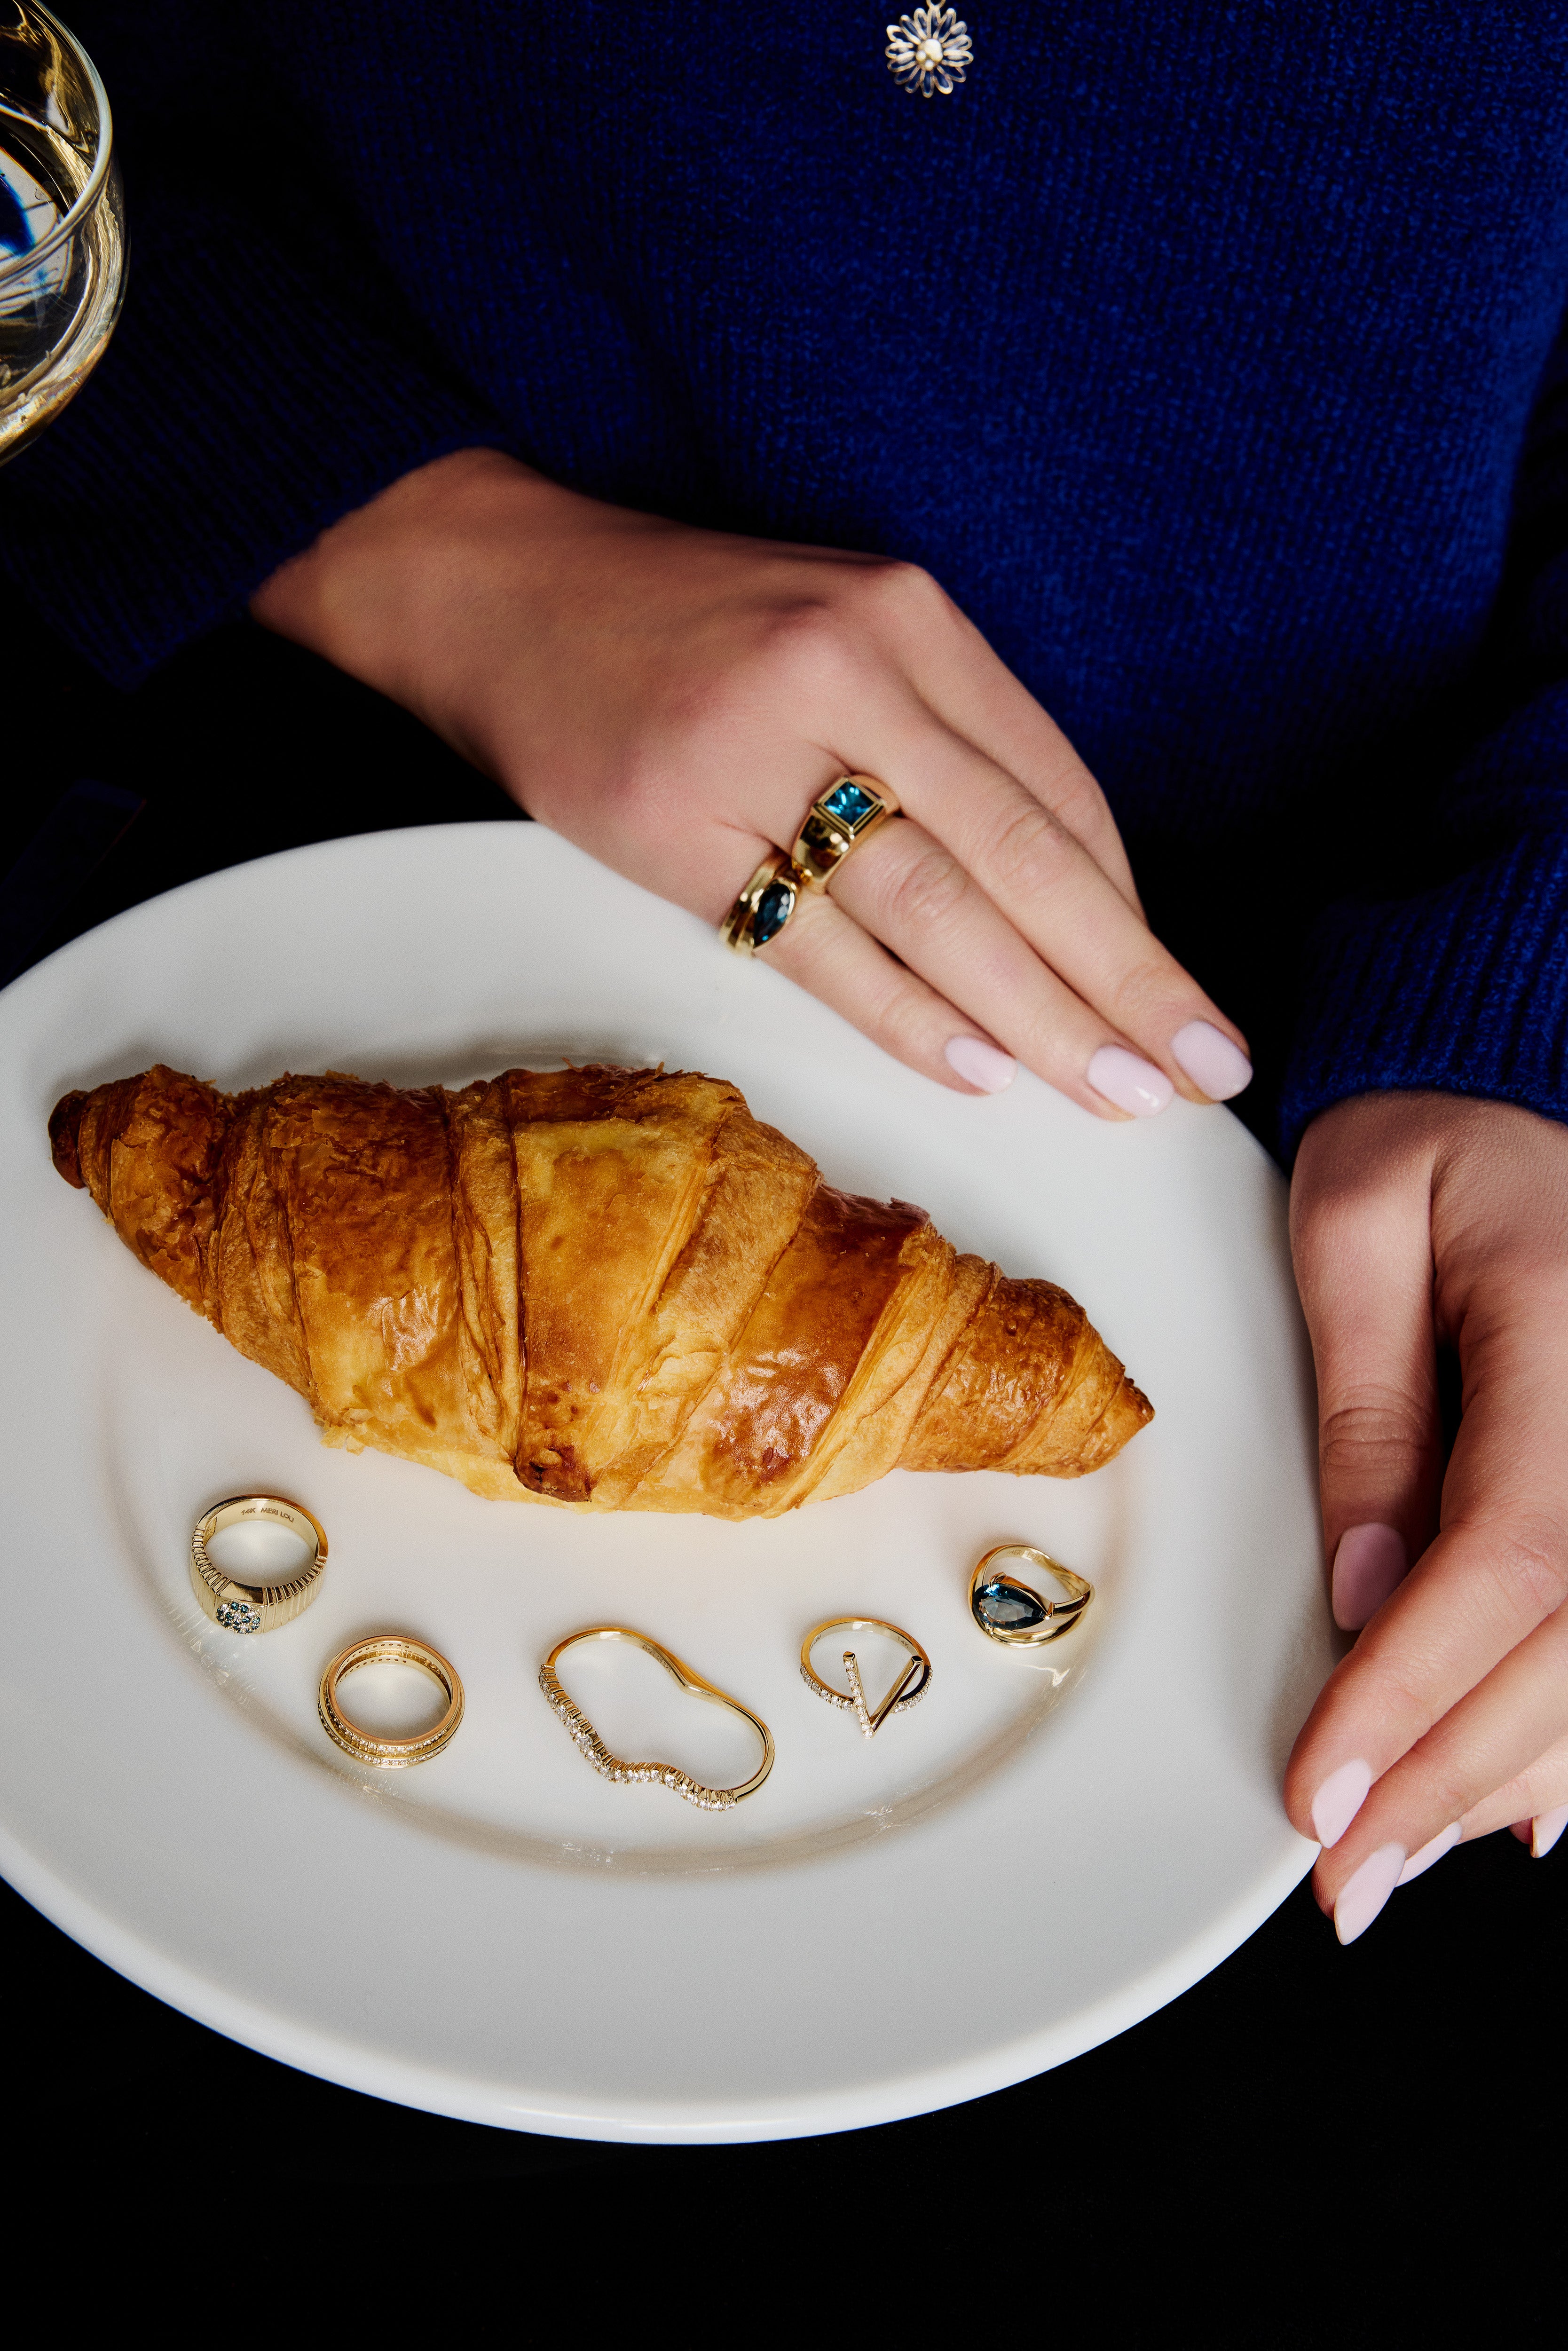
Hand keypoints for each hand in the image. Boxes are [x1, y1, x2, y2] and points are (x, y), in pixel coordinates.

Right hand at [251, 450, 1250, 1114]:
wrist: (503, 592)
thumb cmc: (694, 629)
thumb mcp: (843, 634)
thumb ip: (951, 741)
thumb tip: (1070, 899)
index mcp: (907, 618)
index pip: (1056, 786)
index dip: (1131, 908)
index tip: (1188, 999)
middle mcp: (845, 672)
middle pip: (1019, 855)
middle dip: (1125, 977)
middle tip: (1203, 1071)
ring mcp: (753, 750)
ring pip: (934, 909)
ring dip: (1037, 1015)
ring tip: (1116, 1093)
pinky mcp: (671, 826)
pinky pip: (816, 949)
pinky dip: (906, 1016)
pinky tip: (981, 1073)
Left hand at [1284, 1091, 1567, 1939]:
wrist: (1525, 1092)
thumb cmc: (1436, 1139)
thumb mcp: (1361, 1222)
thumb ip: (1370, 1399)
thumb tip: (1367, 1586)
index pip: (1506, 1564)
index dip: (1414, 1695)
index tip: (1322, 1792)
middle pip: (1566, 1647)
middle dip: (1448, 1777)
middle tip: (1344, 1877)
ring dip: (1504, 1778)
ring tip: (1396, 1862)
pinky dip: (1566, 1732)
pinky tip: (1514, 1807)